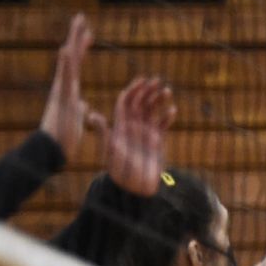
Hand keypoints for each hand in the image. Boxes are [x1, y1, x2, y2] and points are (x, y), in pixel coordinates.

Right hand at [38, 14, 97, 157]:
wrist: (54, 150)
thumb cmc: (64, 137)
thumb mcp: (77, 118)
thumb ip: (78, 107)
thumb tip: (82, 102)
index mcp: (70, 89)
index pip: (77, 64)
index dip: (82, 48)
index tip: (89, 33)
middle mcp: (64, 86)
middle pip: (72, 56)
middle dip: (77, 37)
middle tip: (82, 17)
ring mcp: (62, 90)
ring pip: (68, 62)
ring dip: (72, 42)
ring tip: (78, 24)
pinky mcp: (61, 97)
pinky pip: (64, 78)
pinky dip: (64, 64)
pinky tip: (66, 49)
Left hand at [104, 77, 174, 197]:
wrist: (133, 185)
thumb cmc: (119, 169)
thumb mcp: (109, 149)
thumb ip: (103, 132)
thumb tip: (92, 115)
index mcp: (120, 124)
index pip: (126, 101)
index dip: (133, 89)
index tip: (141, 80)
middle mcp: (133, 125)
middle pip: (141, 102)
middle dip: (148, 90)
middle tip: (157, 80)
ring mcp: (145, 132)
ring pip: (153, 110)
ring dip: (159, 100)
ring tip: (168, 91)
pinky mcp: (157, 140)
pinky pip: (163, 125)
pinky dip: (167, 116)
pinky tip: (173, 110)